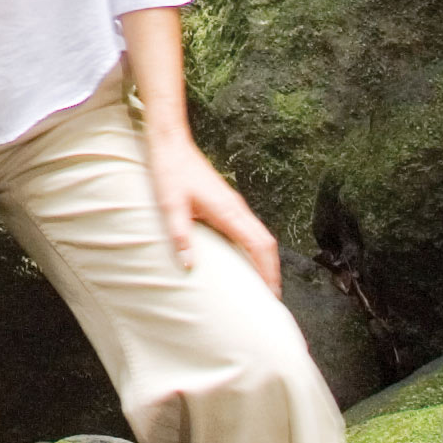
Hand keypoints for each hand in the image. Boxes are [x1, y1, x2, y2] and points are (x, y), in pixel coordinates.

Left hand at [145, 119, 278, 289]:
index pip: (260, 245)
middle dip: (272, 270)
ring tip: (260, 285)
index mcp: (228, 210)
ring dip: (264, 260)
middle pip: (266, 242)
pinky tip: (243, 260)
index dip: (268, 270)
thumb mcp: (170, 206)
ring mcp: (233, 205)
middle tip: (270, 297)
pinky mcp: (226, 203)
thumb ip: (180, 236)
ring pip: (259, 235)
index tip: (272, 293)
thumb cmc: (170, 171)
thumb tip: (189, 266)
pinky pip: (248, 229)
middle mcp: (236, 208)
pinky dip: (254, 248)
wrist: (170, 144)